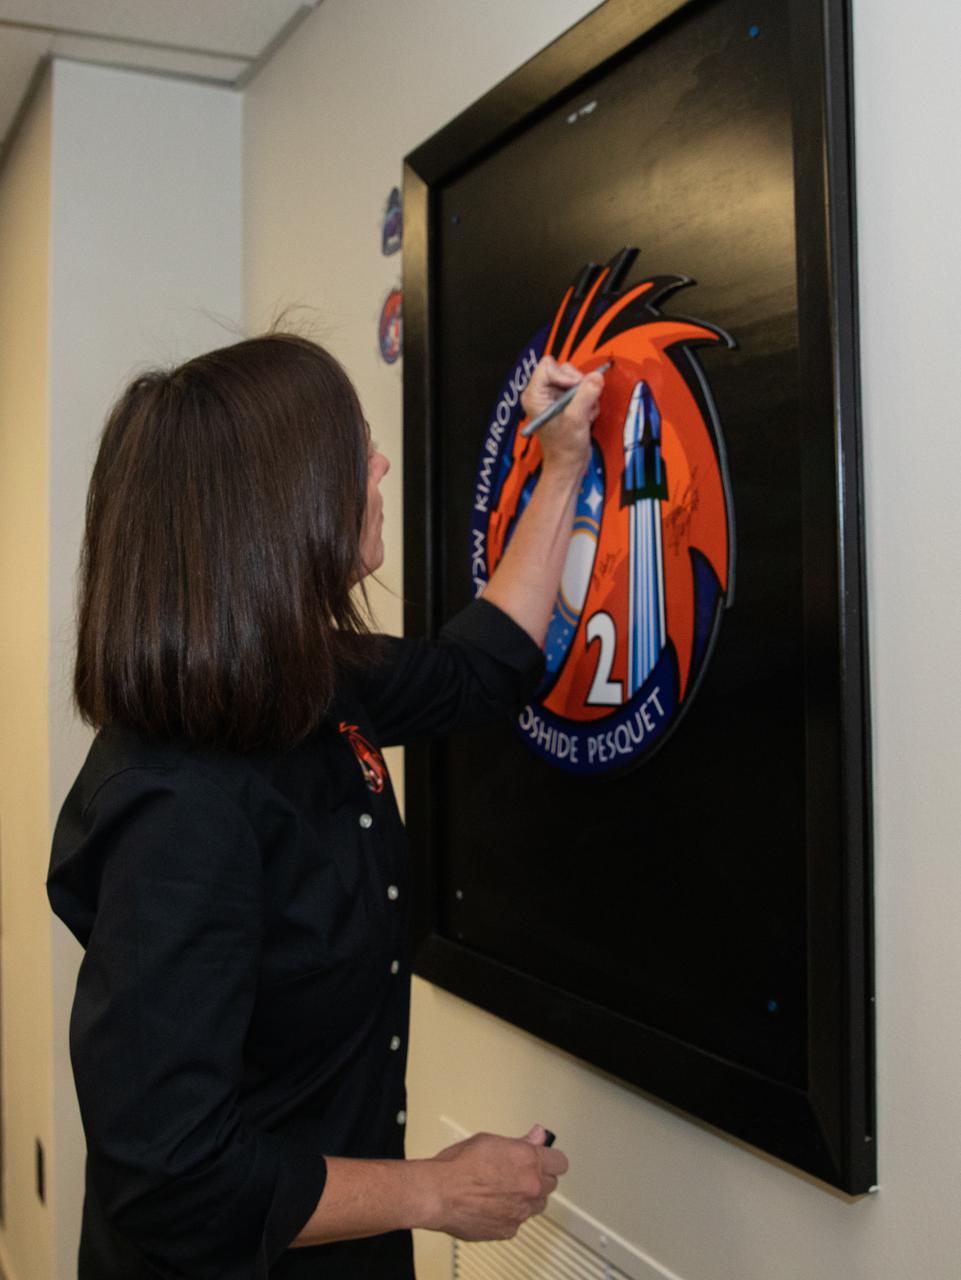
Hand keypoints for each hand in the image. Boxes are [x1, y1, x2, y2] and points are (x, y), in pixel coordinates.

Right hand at [425, 1124, 568, 1240]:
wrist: (439, 1194)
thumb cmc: (458, 1166)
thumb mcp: (490, 1141)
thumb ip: (520, 1142)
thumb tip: (538, 1135)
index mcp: (528, 1160)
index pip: (559, 1162)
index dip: (551, 1159)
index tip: (546, 1159)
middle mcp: (529, 1187)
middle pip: (550, 1185)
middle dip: (538, 1179)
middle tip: (519, 1174)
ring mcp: (521, 1211)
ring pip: (536, 1206)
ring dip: (527, 1198)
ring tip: (504, 1191)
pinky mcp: (509, 1230)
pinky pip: (518, 1222)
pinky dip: (509, 1215)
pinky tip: (492, 1206)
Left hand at [521, 356, 603, 478]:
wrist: (568, 464)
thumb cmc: (564, 448)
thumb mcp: (576, 420)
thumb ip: (586, 395)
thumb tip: (596, 377)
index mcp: (534, 395)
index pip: (548, 366)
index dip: (566, 374)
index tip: (576, 388)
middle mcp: (541, 394)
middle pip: (563, 369)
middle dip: (578, 384)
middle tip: (583, 401)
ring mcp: (553, 397)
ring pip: (574, 379)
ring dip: (585, 394)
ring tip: (584, 413)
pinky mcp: (564, 403)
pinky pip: (580, 390)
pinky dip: (587, 401)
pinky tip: (584, 417)